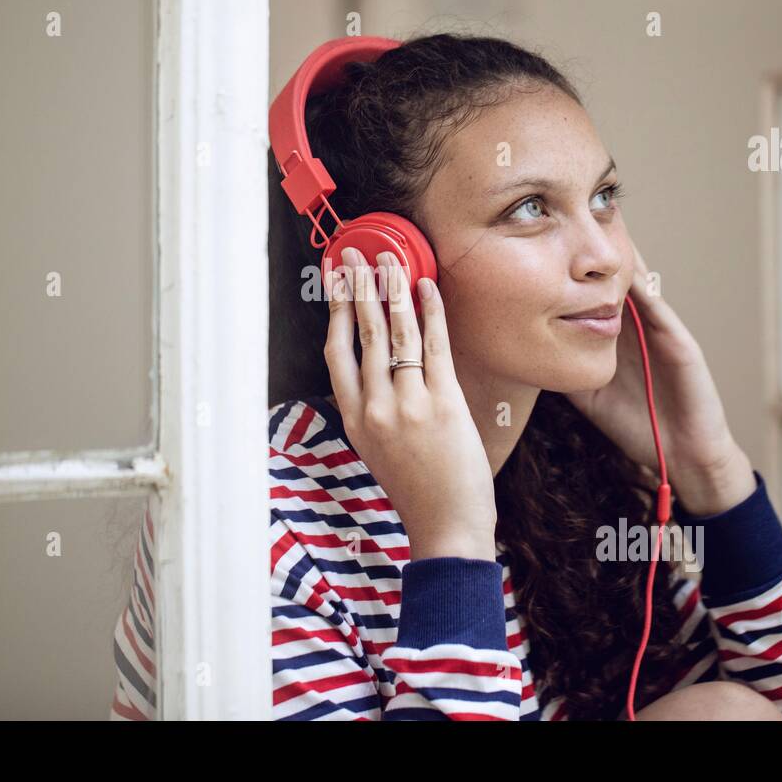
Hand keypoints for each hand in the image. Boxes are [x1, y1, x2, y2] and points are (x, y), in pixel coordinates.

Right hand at [324, 246, 497, 560]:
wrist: (446, 526)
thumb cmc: (418, 491)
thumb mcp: (378, 451)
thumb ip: (373, 411)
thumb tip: (377, 371)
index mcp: (354, 420)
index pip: (336, 354)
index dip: (335, 313)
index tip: (336, 284)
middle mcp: (375, 408)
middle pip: (364, 334)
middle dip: (360, 287)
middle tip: (357, 255)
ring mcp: (409, 405)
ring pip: (397, 333)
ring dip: (393, 290)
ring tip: (391, 260)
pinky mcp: (444, 403)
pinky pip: (435, 346)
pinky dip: (431, 312)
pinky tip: (427, 287)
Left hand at [561, 239, 754, 516]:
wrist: (681, 454)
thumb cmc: (633, 423)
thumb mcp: (585, 391)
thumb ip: (561, 365)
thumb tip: (521, 349)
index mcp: (616, 334)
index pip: (591, 291)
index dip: (571, 269)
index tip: (543, 241)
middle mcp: (637, 324)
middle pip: (613, 276)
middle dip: (594, 247)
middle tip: (570, 214)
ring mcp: (660, 330)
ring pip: (638, 283)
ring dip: (621, 255)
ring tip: (601, 222)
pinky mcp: (680, 343)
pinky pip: (660, 309)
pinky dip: (645, 289)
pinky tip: (629, 269)